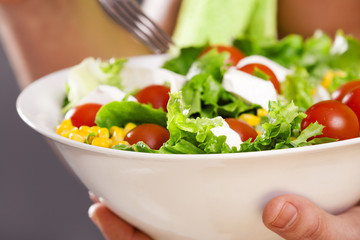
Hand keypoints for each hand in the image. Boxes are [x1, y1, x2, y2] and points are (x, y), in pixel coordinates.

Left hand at [88, 193, 359, 239]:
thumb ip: (316, 232)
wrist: (357, 217)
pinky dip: (180, 183)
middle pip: (166, 239)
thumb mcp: (346, 237)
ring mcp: (235, 227)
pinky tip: (171, 166)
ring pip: (180, 222)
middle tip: (99, 196)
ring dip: (149, 200)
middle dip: (129, 220)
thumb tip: (278, 209)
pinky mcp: (244, 209)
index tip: (103, 211)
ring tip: (121, 178)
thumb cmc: (354, 231)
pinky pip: (204, 201)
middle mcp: (231, 239)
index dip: (133, 239)